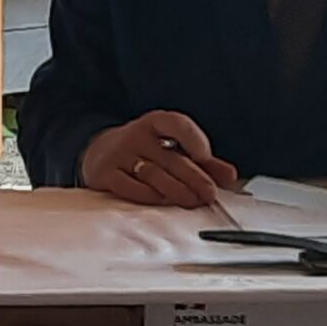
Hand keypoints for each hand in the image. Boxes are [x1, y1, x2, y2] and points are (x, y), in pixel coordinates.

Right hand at [80, 110, 239, 208]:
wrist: (96, 153)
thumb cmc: (143, 152)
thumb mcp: (170, 149)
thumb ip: (202, 163)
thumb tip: (229, 176)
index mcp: (155, 124)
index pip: (176, 124)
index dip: (193, 138)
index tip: (205, 156)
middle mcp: (135, 136)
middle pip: (170, 158)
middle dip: (194, 177)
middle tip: (209, 193)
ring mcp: (119, 155)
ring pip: (152, 174)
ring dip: (176, 190)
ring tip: (192, 201)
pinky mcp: (105, 174)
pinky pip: (129, 187)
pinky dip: (148, 196)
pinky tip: (162, 202)